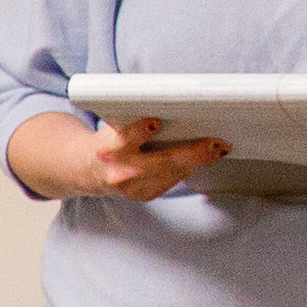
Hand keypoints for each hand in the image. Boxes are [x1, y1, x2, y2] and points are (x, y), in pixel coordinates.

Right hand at [16, 108, 221, 202]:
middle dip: (191, 153)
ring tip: (217, 149)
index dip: (140, 131)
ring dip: (196, 161)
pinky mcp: (142, 196)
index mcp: (108, 149)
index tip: (156, 122)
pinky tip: (199, 158)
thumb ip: (136, 121)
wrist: (88, 170)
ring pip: (171, 174)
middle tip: (215, 144)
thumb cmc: (108, 139)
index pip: (126, 139)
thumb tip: (176, 110)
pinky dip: (185, 168)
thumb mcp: (114, 125)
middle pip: (160, 162)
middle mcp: (119, 172)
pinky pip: (170, 181)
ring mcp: (132, 189)